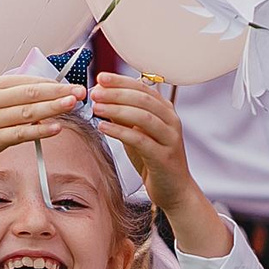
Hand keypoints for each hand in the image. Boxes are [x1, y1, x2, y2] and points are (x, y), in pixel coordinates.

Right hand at [0, 74, 81, 215]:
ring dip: (54, 107)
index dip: (53, 83)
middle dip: (59, 92)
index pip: (29, 80)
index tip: (71, 85)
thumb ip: (15, 96)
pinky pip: (21, 133)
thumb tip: (46, 95)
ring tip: (73, 105)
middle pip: (32, 93)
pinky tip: (56, 127)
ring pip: (29, 112)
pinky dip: (40, 130)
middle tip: (80, 92)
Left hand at [92, 72, 232, 258]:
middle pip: (143, 98)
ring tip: (96, 107)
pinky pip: (140, 139)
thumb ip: (123, 116)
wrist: (174, 190)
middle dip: (116, 93)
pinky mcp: (163, 156)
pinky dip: (120, 131)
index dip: (121, 81)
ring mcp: (169, 138)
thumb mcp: (137, 133)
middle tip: (94, 92)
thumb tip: (102, 97)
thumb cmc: (153, 160)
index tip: (100, 77)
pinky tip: (103, 127)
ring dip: (117, 109)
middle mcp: (171, 121)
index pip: (143, 88)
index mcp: (166, 111)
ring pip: (143, 116)